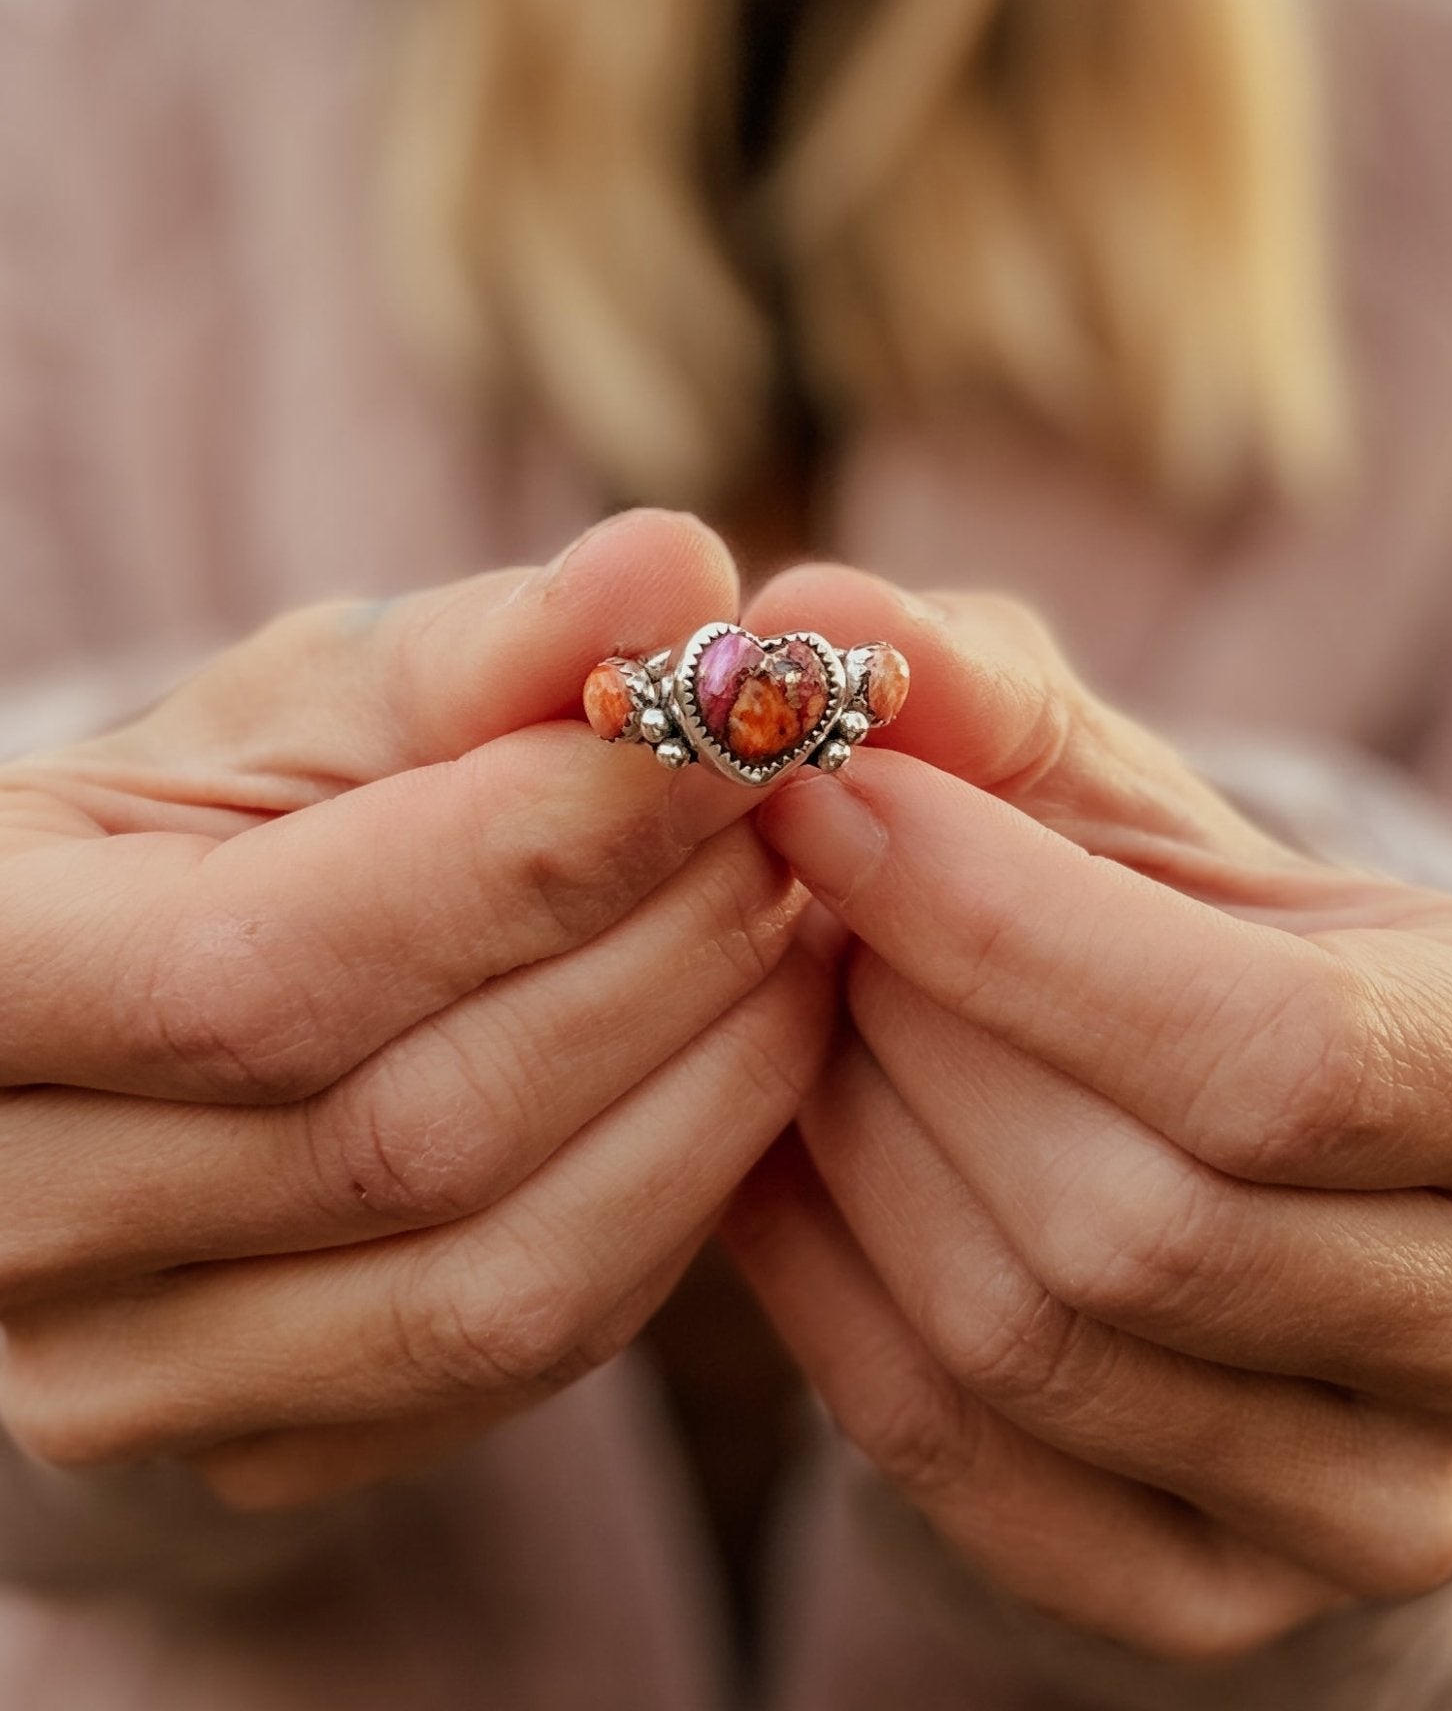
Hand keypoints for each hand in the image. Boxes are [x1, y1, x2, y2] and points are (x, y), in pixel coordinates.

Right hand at [0, 510, 831, 1507]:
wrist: (156, 994)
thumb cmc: (224, 817)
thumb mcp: (310, 705)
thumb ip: (482, 648)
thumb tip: (680, 573)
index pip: (275, 964)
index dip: (537, 846)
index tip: (736, 719)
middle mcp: (4, 1225)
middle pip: (402, 1135)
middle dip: (655, 954)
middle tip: (799, 818)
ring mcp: (125, 1378)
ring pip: (491, 1279)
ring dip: (706, 1085)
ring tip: (800, 926)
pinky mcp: (261, 1450)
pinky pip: (528, 1360)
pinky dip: (676, 1196)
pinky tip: (738, 1055)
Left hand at [725, 564, 1451, 1659]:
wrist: (1243, 1145)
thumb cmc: (1179, 932)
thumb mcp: (1120, 800)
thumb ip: (982, 701)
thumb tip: (801, 617)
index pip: (1286, 1058)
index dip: (1018, 926)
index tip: (828, 793)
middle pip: (1136, 1222)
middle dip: (912, 1032)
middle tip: (808, 903)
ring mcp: (1368, 1501)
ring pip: (1029, 1341)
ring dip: (850, 1144)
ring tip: (803, 1013)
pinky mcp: (1213, 1593)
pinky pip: (956, 1459)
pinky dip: (821, 1286)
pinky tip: (776, 1151)